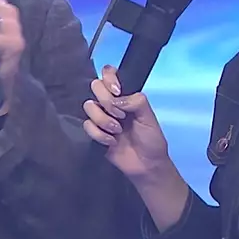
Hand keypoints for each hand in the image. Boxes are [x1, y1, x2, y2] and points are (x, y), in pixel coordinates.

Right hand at [82, 64, 172, 178]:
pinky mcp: (93, 132)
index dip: (109, 78)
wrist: (146, 165)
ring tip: (117, 131)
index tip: (117, 92)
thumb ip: (136, 101)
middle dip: (106, 101)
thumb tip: (116, 99)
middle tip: (120, 115)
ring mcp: (100, 117)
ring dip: (104, 120)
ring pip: (88, 106)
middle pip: (95, 86)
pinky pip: (87, 125)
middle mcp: (110, 103)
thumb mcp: (149, 117)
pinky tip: (111, 142)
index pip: (109, 74)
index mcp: (124, 96)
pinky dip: (100, 135)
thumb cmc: (152, 140)